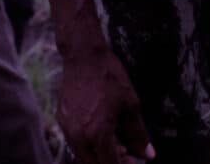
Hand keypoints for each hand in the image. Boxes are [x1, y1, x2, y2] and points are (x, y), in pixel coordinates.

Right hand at [58, 48, 153, 162]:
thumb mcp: (130, 105)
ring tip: (116, 144)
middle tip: (126, 155)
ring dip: (98, 157)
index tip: (133, 162)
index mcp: (97, 133)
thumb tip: (148, 154)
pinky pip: (74, 144)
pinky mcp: (62, 121)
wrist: (83, 56)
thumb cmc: (109, 77)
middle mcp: (79, 136)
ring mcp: (67, 129)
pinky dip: (88, 146)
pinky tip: (100, 133)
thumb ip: (138, 134)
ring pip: (82, 157)